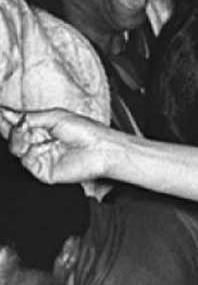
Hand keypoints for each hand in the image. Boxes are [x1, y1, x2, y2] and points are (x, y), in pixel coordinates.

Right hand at [1, 107, 116, 185]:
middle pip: (13, 137)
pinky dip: (30, 152)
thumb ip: (29, 117)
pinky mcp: (44, 171)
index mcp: (42, 129)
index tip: (0, 113)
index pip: (17, 125)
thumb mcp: (54, 117)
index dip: (6, 120)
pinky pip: (26, 162)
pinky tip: (42, 146)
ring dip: (19, 140)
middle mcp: (40, 143)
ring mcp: (41, 157)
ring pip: (16, 150)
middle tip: (18, 126)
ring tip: (29, 134)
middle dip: (12, 130)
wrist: (101, 149)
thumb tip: (5, 113)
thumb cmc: (86, 131)